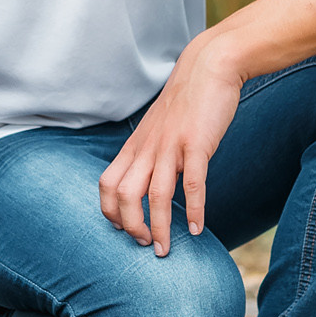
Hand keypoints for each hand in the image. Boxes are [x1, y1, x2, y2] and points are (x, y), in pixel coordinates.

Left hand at [98, 35, 243, 257]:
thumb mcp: (158, 128)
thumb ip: (151, 152)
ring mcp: (171, 146)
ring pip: (156, 196)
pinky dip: (194, 210)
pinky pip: (193, 183)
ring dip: (159, 228)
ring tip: (165, 250)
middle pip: (124, 196)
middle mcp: (148, 148)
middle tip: (145, 245)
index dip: (111, 212)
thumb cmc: (185, 101)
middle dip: (130, 227)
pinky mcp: (197, 144)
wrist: (207, 66)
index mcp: (136, 145)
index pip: (108, 184)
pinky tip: (198, 228)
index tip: (123, 230)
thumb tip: (150, 181)